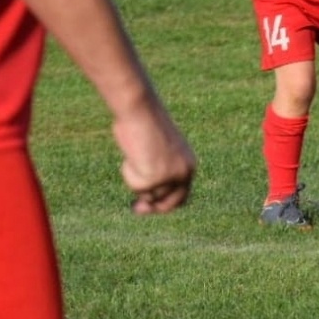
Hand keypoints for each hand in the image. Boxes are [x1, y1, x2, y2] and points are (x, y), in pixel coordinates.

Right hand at [112, 99, 195, 214]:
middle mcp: (185, 172)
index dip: (165, 204)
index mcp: (189, 164)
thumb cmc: (144, 124)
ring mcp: (171, 177)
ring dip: (136, 178)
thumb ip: (158, 169)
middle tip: (136, 209)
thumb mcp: (157, 150)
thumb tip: (148, 197)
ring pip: (147, 193)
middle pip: (169, 203)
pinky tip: (131, 155)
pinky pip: (135, 185)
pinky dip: (128, 172)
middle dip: (152, 208)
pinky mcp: (156, 178)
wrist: (140, 110)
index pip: (182, 195)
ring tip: (134, 155)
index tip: (149, 206)